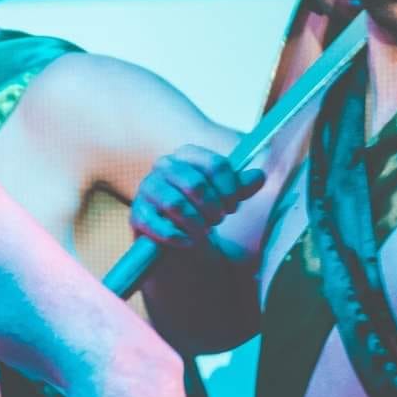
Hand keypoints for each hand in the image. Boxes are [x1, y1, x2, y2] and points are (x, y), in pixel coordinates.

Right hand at [129, 144, 263, 250]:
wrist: (175, 236)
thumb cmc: (201, 210)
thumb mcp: (224, 197)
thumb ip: (241, 187)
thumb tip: (259, 176)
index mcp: (186, 154)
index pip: (215, 165)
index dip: (231, 190)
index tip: (233, 206)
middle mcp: (163, 166)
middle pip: (197, 185)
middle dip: (213, 209)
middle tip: (217, 220)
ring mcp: (147, 189)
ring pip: (177, 206)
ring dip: (197, 224)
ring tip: (203, 231)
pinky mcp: (138, 214)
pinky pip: (160, 227)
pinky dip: (179, 238)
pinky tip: (188, 242)